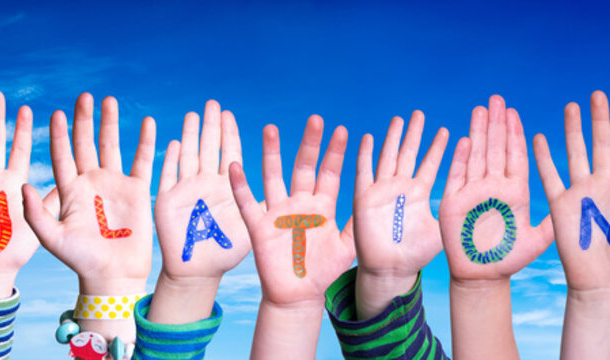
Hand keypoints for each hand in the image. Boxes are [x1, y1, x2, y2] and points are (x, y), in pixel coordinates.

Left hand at [24, 93, 155, 292]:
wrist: (112, 276)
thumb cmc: (80, 261)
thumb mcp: (52, 238)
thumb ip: (35, 213)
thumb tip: (23, 185)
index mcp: (68, 190)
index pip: (62, 155)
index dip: (59, 135)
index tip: (57, 113)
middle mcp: (90, 182)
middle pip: (85, 143)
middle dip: (84, 120)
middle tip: (84, 96)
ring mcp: (113, 184)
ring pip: (111, 145)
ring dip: (109, 123)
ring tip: (108, 100)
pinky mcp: (136, 191)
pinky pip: (141, 160)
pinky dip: (144, 141)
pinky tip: (146, 121)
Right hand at [154, 100, 250, 279]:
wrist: (198, 272)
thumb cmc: (226, 251)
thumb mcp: (253, 227)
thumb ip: (266, 207)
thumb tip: (296, 193)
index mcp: (227, 186)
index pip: (228, 152)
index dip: (229, 133)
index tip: (229, 113)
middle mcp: (206, 183)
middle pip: (208, 148)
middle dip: (210, 126)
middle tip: (213, 103)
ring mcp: (186, 190)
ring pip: (188, 156)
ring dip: (190, 135)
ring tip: (193, 114)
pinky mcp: (168, 201)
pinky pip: (168, 176)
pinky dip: (170, 160)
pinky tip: (173, 142)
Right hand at [230, 116, 353, 305]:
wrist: (298, 296)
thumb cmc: (323, 272)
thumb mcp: (347, 246)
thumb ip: (356, 223)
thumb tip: (374, 202)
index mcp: (321, 206)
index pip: (329, 173)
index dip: (335, 153)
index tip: (343, 129)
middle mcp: (299, 204)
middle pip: (304, 167)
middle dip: (310, 144)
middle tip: (315, 119)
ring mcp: (278, 213)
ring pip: (274, 177)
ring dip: (272, 154)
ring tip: (270, 129)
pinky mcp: (260, 227)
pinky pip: (248, 203)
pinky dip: (240, 186)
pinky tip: (234, 167)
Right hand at [352, 111, 448, 315]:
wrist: (390, 269)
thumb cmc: (416, 254)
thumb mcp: (441, 229)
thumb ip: (454, 212)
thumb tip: (481, 202)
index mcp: (419, 193)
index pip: (430, 164)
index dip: (437, 147)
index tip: (446, 129)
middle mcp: (401, 187)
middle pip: (409, 153)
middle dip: (415, 134)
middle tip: (420, 113)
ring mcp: (382, 191)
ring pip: (388, 157)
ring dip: (392, 138)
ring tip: (398, 119)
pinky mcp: (364, 198)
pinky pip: (364, 172)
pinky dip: (364, 155)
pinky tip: (367, 138)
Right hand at [439, 95, 551, 280]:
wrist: (481, 277)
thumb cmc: (509, 260)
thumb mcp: (538, 241)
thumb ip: (552, 223)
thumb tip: (573, 204)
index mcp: (515, 192)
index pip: (515, 156)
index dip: (515, 133)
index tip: (514, 112)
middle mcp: (494, 187)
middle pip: (495, 149)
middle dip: (496, 124)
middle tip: (497, 99)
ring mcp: (473, 193)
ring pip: (476, 156)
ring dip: (478, 132)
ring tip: (480, 109)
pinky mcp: (453, 202)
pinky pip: (457, 175)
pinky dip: (460, 158)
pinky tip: (463, 139)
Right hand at [535, 91, 609, 291]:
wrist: (602, 282)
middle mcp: (603, 184)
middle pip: (601, 145)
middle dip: (599, 120)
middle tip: (597, 95)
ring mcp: (580, 192)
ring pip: (575, 153)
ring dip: (573, 130)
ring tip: (571, 107)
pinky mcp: (560, 204)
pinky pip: (550, 176)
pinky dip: (544, 157)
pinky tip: (539, 137)